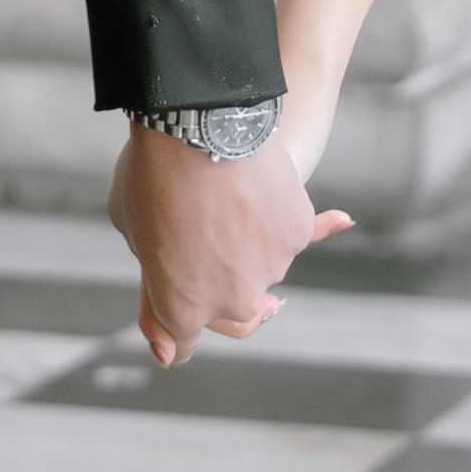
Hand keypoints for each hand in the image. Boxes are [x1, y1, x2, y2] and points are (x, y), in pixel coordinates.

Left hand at [114, 115, 347, 362]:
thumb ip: (150, 269)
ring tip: (236, 201)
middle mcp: (232, 300)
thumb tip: (166, 293)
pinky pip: (299, 232)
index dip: (174, 340)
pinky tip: (340, 220)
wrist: (199, 126)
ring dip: (254, 247)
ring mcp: (270, 269)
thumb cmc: (153, 172)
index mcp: (182, 307)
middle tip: (231, 274)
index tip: (174, 339)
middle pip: (238, 315)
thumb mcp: (130, 226)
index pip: (180, 345)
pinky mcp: (297, 234)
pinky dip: (299, 221)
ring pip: (265, 268)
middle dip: (230, 296)